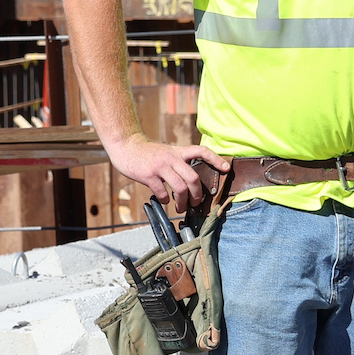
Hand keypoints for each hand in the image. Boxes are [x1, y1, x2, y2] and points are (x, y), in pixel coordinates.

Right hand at [106, 133, 230, 212]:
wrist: (126, 146)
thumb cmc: (148, 153)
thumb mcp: (167, 152)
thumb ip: (178, 162)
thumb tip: (191, 181)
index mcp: (178, 152)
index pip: (202, 152)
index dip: (216, 159)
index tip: (226, 169)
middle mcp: (172, 158)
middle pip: (193, 177)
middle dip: (197, 194)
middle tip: (196, 203)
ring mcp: (160, 166)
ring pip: (180, 188)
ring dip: (183, 202)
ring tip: (181, 207)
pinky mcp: (148, 175)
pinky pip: (162, 192)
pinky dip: (166, 200)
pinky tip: (165, 201)